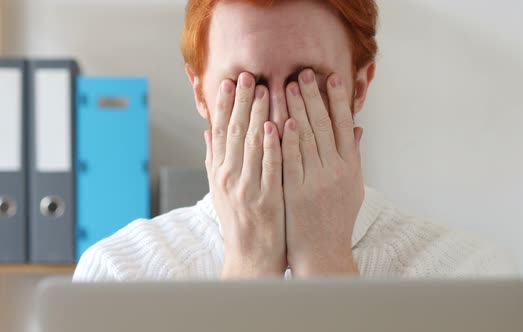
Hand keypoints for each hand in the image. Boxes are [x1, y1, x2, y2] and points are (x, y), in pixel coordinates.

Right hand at [204, 73, 285, 278]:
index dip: (224, 105)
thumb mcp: (218, 190)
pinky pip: (270, 167)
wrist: (250, 256)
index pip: (220, 131)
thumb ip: (214, 159)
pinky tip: (276, 125)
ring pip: (251, 145)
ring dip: (258, 116)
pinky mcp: (267, 198)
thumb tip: (208, 131)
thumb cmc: (237, 221)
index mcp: (218, 172)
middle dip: (241, 102)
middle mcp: (228, 177)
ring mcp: (247, 188)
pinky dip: (272, 145)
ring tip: (264, 90)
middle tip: (248, 76)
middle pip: (234, 132)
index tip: (228, 82)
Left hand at [282, 69, 364, 276]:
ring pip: (306, 138)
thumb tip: (358, 128)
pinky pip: (291, 160)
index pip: (345, 126)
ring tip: (286, 86)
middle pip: (324, 126)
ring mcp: (316, 181)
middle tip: (303, 73)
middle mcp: (336, 171)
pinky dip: (287, 139)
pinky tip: (282, 120)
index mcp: (351, 167)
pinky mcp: (295, 191)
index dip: (338, 100)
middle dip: (312, 97)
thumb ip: (354, 155)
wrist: (323, 251)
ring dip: (296, 110)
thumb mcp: (353, 186)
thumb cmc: (337, 218)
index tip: (331, 78)